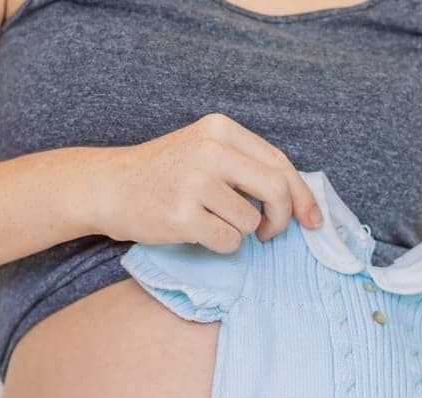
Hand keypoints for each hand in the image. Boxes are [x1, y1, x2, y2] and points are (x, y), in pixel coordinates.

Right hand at [91, 114, 321, 253]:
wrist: (109, 186)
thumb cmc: (164, 173)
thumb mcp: (204, 150)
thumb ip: (246, 165)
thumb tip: (299, 200)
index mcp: (220, 129)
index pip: (279, 163)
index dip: (302, 195)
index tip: (312, 219)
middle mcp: (210, 151)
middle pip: (276, 190)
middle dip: (282, 218)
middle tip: (270, 233)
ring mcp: (195, 183)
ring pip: (250, 221)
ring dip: (239, 232)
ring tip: (210, 221)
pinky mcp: (183, 216)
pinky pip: (228, 242)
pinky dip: (221, 245)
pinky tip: (198, 232)